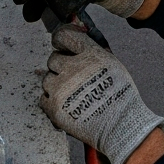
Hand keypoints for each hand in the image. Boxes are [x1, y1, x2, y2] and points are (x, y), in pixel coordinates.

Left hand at [39, 27, 163, 163]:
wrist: (121, 127)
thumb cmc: (120, 97)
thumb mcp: (112, 64)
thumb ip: (93, 50)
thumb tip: (78, 36)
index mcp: (90, 55)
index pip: (63, 36)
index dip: (60, 40)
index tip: (61, 46)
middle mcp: (74, 68)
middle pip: (53, 59)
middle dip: (61, 67)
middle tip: (73, 78)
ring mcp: (62, 88)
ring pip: (47, 79)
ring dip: (56, 85)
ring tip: (72, 95)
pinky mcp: (55, 108)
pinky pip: (43, 98)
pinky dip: (52, 101)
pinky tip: (66, 104)